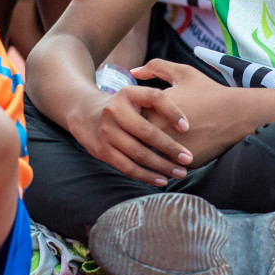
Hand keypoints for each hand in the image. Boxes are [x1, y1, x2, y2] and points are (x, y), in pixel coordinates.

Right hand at [68, 84, 192, 186]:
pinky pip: (126, 166)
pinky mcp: (102, 151)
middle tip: (189, 158)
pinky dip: (145, 175)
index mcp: (128, 94)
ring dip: (161, 166)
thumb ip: (159, 101)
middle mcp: (115, 112)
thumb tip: (188, 123)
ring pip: (138, 153)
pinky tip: (162, 180)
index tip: (187, 127)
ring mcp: (106, 132)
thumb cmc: (125, 106)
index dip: (173, 111)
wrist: (85, 113)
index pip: (155, 98)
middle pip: (147, 132)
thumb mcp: (137, 95)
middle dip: (170, 148)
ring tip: (180, 172)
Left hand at [131, 59, 251, 166]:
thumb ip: (156, 67)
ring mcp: (166, 150)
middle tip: (146, 138)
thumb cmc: (210, 93)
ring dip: (150, 155)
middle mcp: (154, 132)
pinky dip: (167, 163)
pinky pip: (167, 166)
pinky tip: (174, 157)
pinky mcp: (180, 163)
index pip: (130, 119)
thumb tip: (133, 72)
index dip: (136, 118)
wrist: (236, 115)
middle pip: (136, 140)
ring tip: (158, 150)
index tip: (147, 118)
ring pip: (149, 156)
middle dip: (139, 139)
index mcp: (151, 110)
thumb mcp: (184, 73)